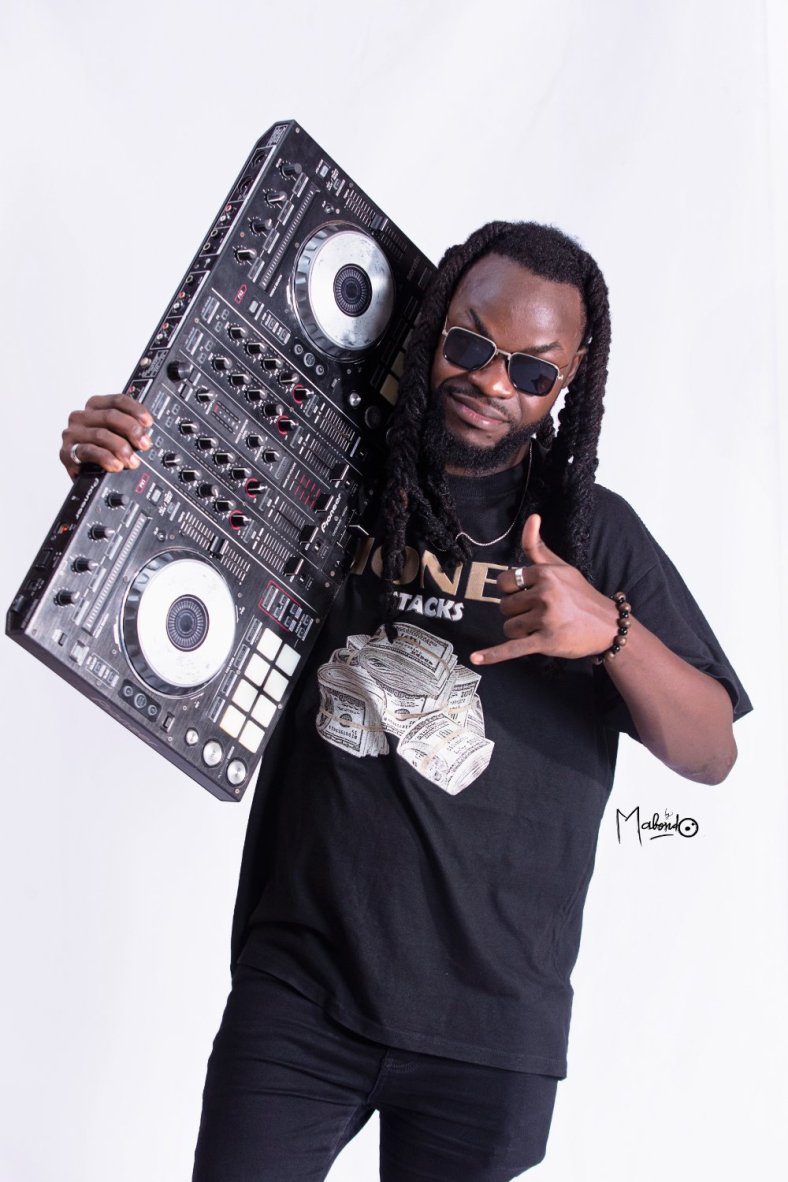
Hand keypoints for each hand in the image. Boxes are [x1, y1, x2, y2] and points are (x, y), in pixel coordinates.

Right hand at [60, 393, 153, 479]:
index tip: (148, 422)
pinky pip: (88, 451)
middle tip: (145, 444)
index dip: (135, 410)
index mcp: (95, 407)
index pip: (117, 400)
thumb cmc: (103, 453)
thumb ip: (129, 430)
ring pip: (100, 434)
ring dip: (121, 448)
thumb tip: (148, 434)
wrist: (86, 479)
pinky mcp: (67, 452)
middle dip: (132, 430)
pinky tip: (116, 465)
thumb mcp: (118, 437)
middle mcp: (81, 417)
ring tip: (133, 461)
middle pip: (110, 416)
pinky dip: (105, 458)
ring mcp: (73, 434)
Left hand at [470, 514, 619, 664]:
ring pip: (509, 627)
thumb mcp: (561, 567)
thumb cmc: (580, 596)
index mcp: (545, 574)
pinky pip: (512, 648)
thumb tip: (532, 517)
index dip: (512, 592)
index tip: (528, 596)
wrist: (608, 626)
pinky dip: (494, 655)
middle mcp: (545, 593)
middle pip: (505, 606)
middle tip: (540, 614)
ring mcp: (546, 618)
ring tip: (542, 628)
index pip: (504, 582)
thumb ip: (538, 546)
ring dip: (520, 631)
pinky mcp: (546, 641)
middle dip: (517, 613)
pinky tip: (476, 658)